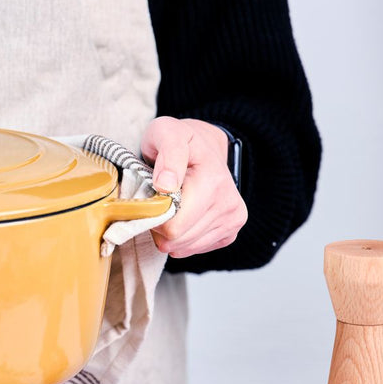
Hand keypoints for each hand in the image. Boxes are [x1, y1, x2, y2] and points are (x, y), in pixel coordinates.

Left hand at [141, 117, 247, 258]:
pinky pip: (192, 250)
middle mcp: (228, 204)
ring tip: (171, 205)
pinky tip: (182, 215)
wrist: (205, 146)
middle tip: (157, 201)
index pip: (173, 227)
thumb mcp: (166, 133)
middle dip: (159, 226)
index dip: (152, 216)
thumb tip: (166, 184)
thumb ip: (168, 154)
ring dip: (168, 232)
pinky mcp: (230, 232)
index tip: (150, 197)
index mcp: (212, 182)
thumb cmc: (180, 140)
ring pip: (183, 248)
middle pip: (176, 241)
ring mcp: (232, 219)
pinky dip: (181, 238)